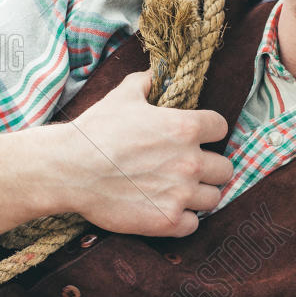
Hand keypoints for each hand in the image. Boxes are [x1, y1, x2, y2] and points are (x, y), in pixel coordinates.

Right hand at [59, 70, 233, 238]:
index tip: (198, 138)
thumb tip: (156, 72)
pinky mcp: (167, 221)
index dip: (210, 132)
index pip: (221, 128)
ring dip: (200, 195)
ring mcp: (181, 193)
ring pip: (214, 198)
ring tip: (180, 191)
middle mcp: (191, 161)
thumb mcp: (123, 96)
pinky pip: (193, 224)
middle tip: (190, 169)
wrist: (69, 170)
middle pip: (225, 168)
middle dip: (211, 168)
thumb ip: (146, 81)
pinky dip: (183, 219)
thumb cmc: (96, 130)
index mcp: (186, 127)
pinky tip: (167, 210)